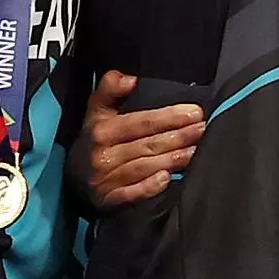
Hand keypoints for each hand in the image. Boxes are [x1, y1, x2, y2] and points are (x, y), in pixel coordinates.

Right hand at [85, 68, 205, 208]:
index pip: (142, 122)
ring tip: (197, 151)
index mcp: (103, 130)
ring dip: (173, 159)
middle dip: (179, 136)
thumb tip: (130, 79)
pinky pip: (132, 194)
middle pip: (148, 144)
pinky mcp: (108, 200)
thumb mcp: (97, 110)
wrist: (75, 176)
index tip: (195, 112)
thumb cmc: (96, 138)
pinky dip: (150, 187)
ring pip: (145, 167)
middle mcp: (103, 155)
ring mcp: (105, 179)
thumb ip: (110, 88)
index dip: (169, 116)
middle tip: (204, 129)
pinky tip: (168, 179)